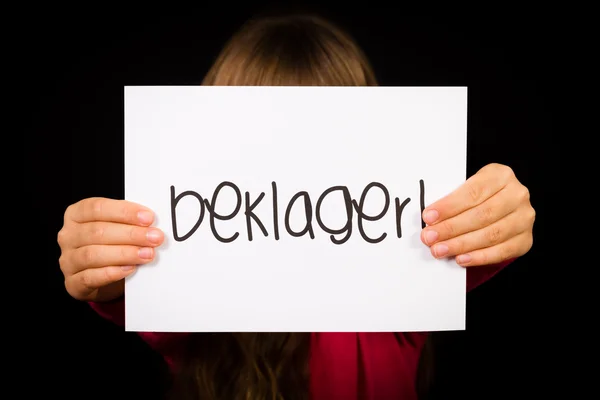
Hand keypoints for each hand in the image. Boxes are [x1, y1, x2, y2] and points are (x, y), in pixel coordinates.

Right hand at [58, 198, 163, 301]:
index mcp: (76, 215)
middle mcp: (68, 236)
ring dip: (125, 253)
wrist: (103, 278)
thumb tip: (152, 223)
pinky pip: (90, 277)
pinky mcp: (73, 283)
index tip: (148, 218)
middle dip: (131, 234)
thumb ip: (129, 222)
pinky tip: (130, 269)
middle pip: (98, 231)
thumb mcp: (117, 228)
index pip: (96, 208)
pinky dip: (112, 273)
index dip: (124, 212)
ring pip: (93, 254)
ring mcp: (68, 260)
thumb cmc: (112, 245)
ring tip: (147, 254)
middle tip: (155, 237)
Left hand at [420, 163, 534, 266]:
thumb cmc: (479, 197)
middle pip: (481, 215)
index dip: (449, 206)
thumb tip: (430, 220)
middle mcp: (517, 195)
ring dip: (461, 245)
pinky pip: (502, 251)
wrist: (503, 208)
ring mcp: (524, 218)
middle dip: (451, 228)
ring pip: (491, 234)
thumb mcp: (467, 188)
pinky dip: (479, 257)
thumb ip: (452, 200)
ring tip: (440, 250)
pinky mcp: (525, 239)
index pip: (472, 192)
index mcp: (500, 175)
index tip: (429, 217)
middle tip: (430, 237)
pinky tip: (461, 258)